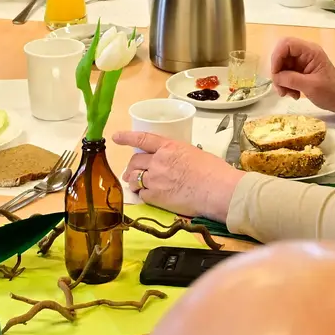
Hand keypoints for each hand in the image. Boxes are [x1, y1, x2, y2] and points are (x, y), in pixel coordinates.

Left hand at [115, 131, 244, 222]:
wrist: (218, 190)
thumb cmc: (214, 171)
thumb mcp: (194, 154)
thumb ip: (177, 155)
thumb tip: (174, 162)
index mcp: (169, 147)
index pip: (142, 139)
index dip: (127, 137)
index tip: (116, 137)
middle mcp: (158, 161)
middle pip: (135, 161)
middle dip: (132, 166)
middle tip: (132, 172)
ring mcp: (155, 179)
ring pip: (134, 178)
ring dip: (133, 181)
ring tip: (136, 185)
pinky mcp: (156, 197)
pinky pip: (142, 194)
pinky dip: (143, 195)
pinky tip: (148, 196)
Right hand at [269, 37, 334, 113]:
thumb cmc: (332, 91)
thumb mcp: (311, 86)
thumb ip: (291, 79)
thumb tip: (276, 76)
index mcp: (310, 51)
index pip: (286, 44)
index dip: (277, 57)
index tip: (276, 74)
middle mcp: (304, 53)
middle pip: (281, 55)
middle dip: (278, 72)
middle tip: (281, 89)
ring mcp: (301, 62)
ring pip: (281, 66)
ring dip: (281, 81)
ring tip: (288, 94)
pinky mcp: (300, 70)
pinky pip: (285, 74)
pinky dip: (285, 84)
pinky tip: (293, 94)